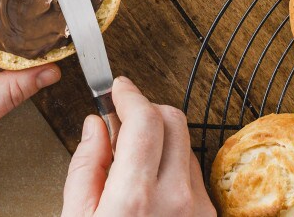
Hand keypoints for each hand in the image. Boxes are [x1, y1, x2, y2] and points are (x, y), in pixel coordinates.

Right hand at [61, 77, 215, 216]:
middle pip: (172, 122)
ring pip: (185, 145)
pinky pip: (193, 172)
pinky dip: (172, 165)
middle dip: (146, 109)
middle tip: (123, 118)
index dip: (130, 95)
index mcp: (135, 198)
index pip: (144, 120)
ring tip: (133, 160)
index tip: (119, 89)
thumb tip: (96, 126)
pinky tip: (151, 182)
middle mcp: (175, 199)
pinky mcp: (208, 215)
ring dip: (160, 139)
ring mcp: (197, 208)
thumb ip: (85, 167)